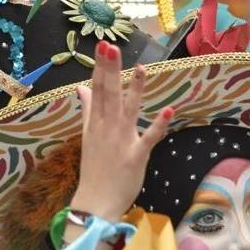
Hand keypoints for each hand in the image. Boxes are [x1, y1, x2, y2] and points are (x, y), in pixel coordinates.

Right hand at [69, 41, 173, 221]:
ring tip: (142, 68)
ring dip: (135, 90)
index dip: (101, 67)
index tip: (103, 46)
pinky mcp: (136, 156)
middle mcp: (107, 128)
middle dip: (110, 70)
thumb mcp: (89, 137)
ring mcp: (121, 141)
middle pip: (109, 95)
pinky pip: (149, 138)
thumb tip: (81, 88)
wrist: (96, 202)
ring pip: (129, 111)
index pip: (98, 90)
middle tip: (110, 47)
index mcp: (96, 123)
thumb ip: (88, 111)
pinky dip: (158, 125)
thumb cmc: (95, 169)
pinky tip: (169, 111)